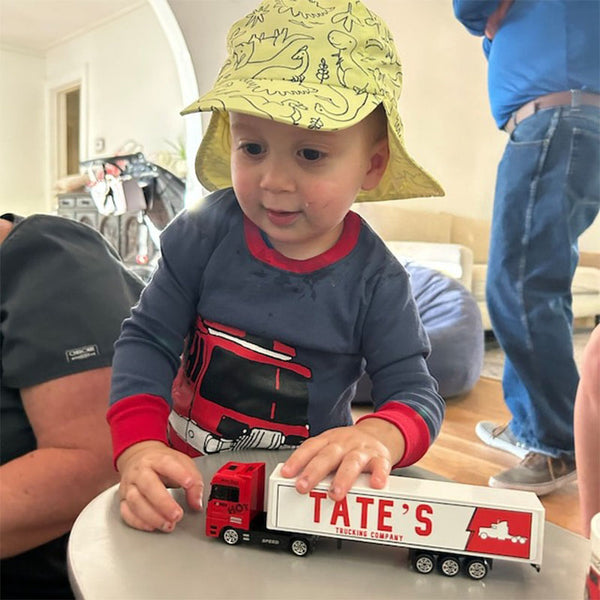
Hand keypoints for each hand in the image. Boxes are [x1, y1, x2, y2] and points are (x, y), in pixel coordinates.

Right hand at [116, 441, 203, 531]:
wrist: (138, 456)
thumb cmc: (162, 462)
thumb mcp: (183, 463)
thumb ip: (194, 481)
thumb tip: (197, 502)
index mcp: (157, 459)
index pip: (167, 464)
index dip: (179, 474)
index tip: (189, 483)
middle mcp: (141, 471)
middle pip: (148, 486)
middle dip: (164, 504)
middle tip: (177, 515)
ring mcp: (130, 485)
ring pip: (135, 501)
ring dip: (152, 517)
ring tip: (168, 524)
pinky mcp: (123, 498)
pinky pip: (126, 512)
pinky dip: (138, 522)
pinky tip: (152, 526)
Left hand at [280, 419, 404, 501]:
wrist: (379, 433)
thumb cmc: (349, 446)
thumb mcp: (331, 448)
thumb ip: (316, 463)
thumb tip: (293, 483)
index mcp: (329, 440)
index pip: (310, 447)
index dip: (297, 460)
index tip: (286, 473)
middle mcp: (344, 443)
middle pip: (328, 455)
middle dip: (314, 471)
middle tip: (303, 486)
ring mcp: (362, 450)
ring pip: (352, 461)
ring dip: (343, 478)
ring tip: (335, 494)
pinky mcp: (380, 458)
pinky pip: (380, 466)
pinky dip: (379, 475)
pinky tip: (375, 485)